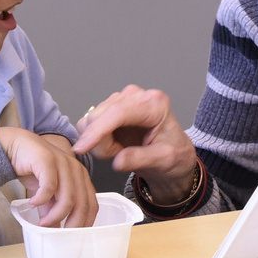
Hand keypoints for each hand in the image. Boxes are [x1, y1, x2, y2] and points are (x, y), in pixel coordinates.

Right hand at [0, 126, 98, 227]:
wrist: (16, 146)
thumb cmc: (34, 168)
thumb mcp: (46, 193)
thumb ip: (53, 209)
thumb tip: (56, 230)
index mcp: (81, 178)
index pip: (92, 205)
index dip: (85, 223)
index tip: (73, 237)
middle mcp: (76, 170)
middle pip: (82, 204)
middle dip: (71, 225)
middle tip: (57, 235)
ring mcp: (63, 163)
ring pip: (68, 198)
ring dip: (54, 216)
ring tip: (42, 223)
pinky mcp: (47, 160)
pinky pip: (49, 186)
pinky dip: (41, 199)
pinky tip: (32, 203)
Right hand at [73, 85, 200, 202]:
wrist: (174, 154)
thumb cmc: (174, 153)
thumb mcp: (164, 160)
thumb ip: (140, 159)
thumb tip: (118, 161)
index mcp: (154, 104)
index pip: (118, 112)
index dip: (97, 130)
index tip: (82, 148)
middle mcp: (136, 96)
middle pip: (99, 116)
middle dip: (102, 142)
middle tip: (120, 155)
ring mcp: (121, 101)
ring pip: (90, 120)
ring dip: (99, 142)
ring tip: (120, 150)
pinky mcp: (110, 109)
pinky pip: (89, 124)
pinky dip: (96, 139)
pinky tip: (114, 144)